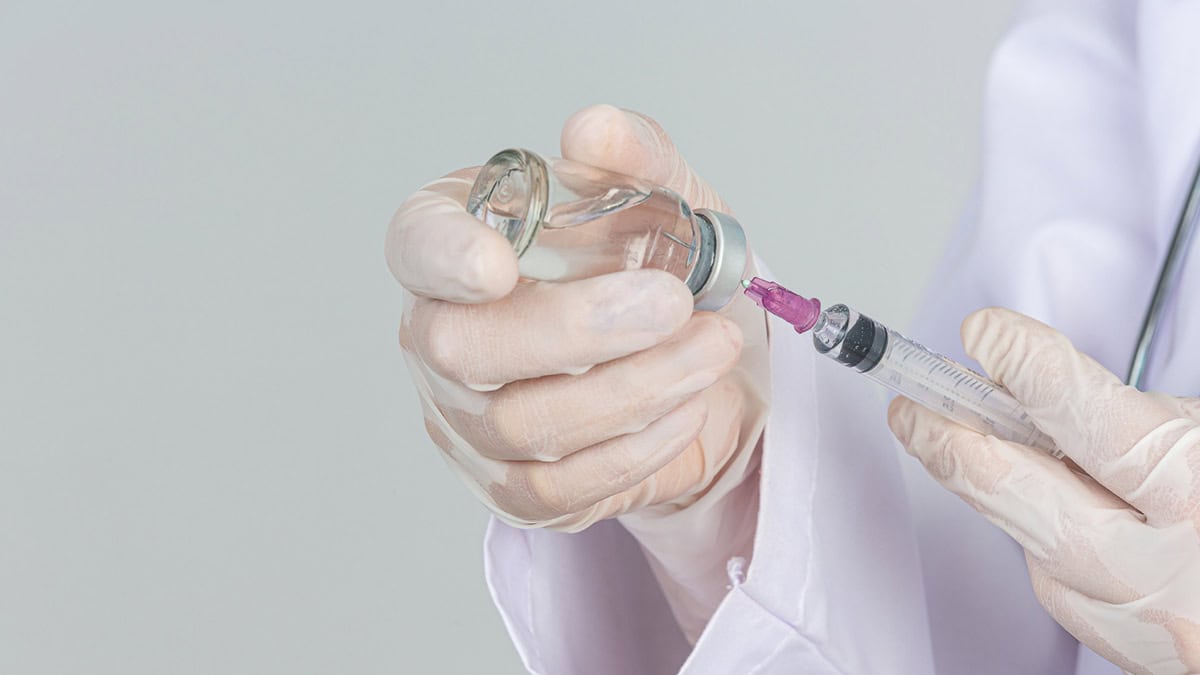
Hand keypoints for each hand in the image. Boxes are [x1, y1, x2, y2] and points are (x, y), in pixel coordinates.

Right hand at [386, 104, 768, 533]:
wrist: (695, 365)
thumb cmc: (656, 274)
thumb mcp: (664, 201)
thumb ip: (635, 158)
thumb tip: (595, 129)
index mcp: (460, 246)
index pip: (415, 245)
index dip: (443, 256)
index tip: (499, 262)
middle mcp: (443, 336)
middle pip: (464, 348)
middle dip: (576, 329)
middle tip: (670, 302)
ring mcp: (469, 422)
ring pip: (524, 424)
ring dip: (635, 387)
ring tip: (711, 346)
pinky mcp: (513, 488)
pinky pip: (559, 487)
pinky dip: (637, 446)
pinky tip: (685, 404)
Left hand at [888, 308, 1199, 674]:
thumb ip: (1137, 417)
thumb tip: (1035, 385)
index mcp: (1194, 496)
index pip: (1089, 419)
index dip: (1026, 368)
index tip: (983, 332)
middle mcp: (1154, 570)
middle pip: (1015, 495)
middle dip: (948, 442)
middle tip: (909, 404)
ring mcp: (1124, 618)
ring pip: (1023, 537)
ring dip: (983, 481)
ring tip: (946, 434)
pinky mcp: (1105, 641)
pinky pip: (1053, 573)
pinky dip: (1041, 532)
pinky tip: (1048, 507)